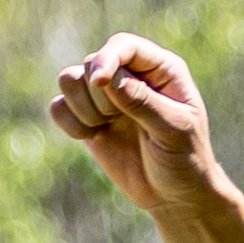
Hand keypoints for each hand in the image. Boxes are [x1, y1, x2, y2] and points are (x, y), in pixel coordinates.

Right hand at [47, 33, 223, 214]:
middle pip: (91, 63)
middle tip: (122, 122)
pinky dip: (69, 123)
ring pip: (69, 80)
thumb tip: (110, 80)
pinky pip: (58, 107)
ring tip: (106, 128)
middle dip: (99, 96)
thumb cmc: (185, 160)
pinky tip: (92, 137)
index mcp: (160, 69)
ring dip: (83, 108)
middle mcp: (130, 75)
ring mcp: (107, 96)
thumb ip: (143, 102)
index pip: (124, 46)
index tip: (100, 82)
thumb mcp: (173, 131)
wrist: (174, 196)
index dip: (107, 58)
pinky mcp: (88, 118)